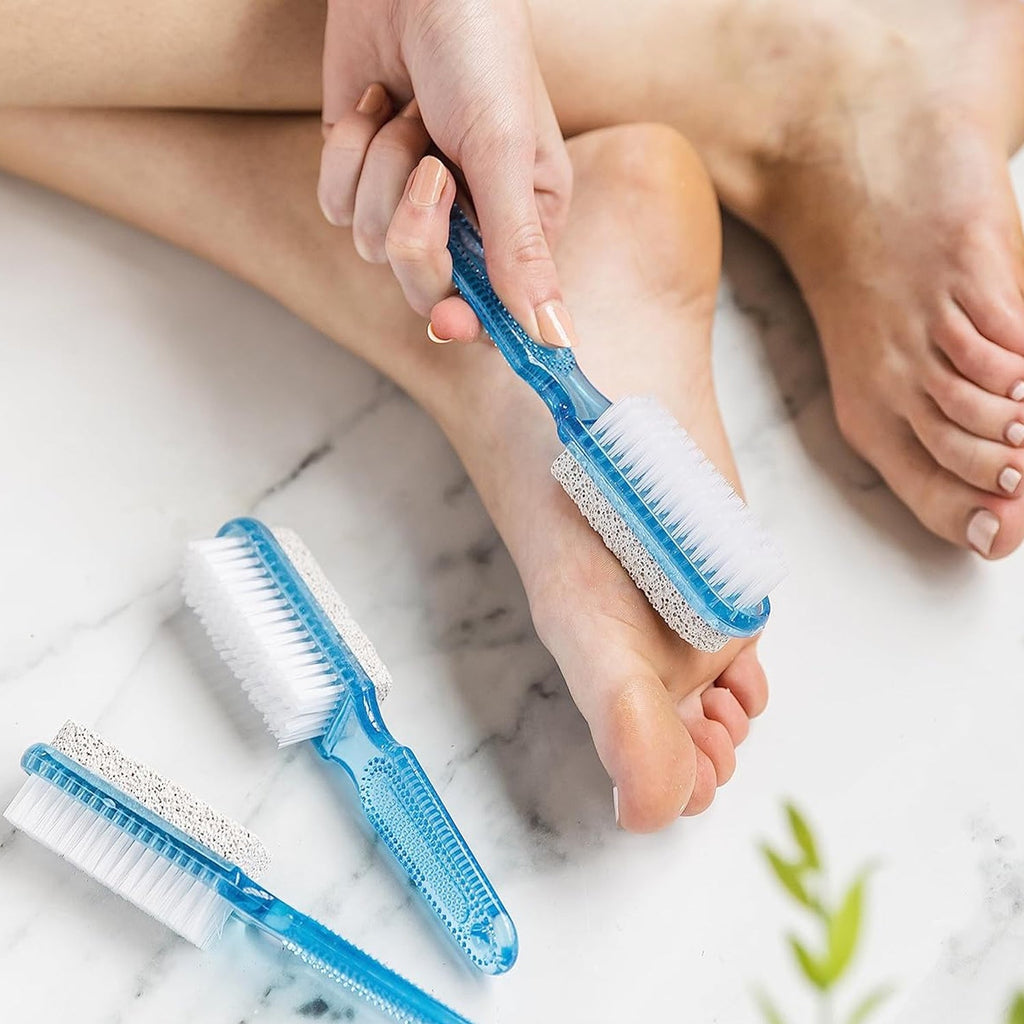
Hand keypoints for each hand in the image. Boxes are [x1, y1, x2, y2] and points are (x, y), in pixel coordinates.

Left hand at [318, 0, 574, 346]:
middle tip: (431, 171)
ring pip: (374, 246)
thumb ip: (520, 250)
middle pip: (427, 290)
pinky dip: (348, 154)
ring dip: (382, 171)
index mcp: (524, 224)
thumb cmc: (479, 51)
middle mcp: (470, 224)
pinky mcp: (363, 178)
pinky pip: (337, 205)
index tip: (451, 316)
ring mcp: (411, 203)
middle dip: (417, 231)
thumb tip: (553, 335)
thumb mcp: (505, 152)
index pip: (498, 311)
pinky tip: (376, 107)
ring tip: (410, 116)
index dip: (471, 322)